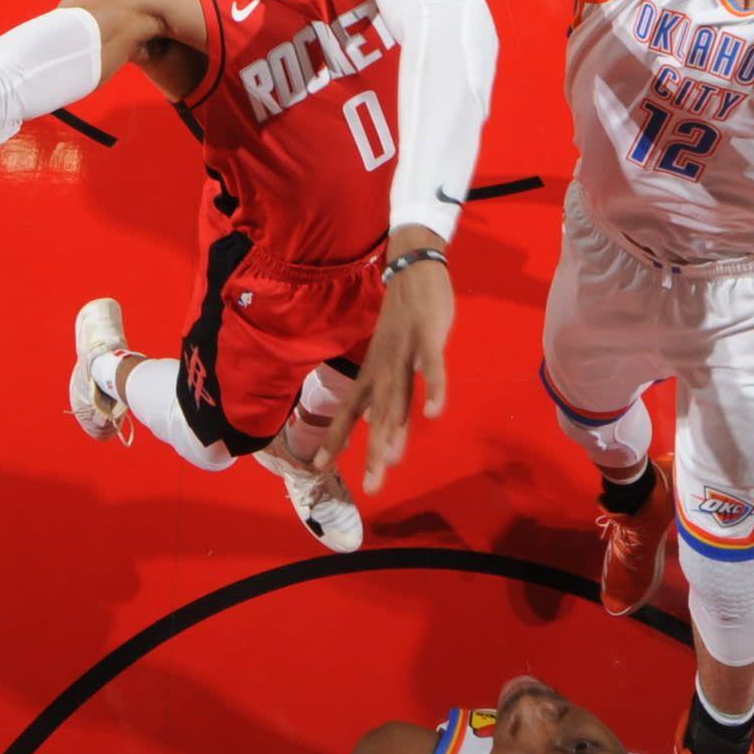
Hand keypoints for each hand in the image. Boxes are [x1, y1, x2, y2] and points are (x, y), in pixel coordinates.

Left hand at [314, 246, 452, 494]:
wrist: (413, 266)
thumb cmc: (403, 316)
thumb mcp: (387, 357)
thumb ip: (384, 392)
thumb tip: (373, 424)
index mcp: (373, 372)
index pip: (349, 411)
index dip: (336, 438)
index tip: (319, 467)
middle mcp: (384, 367)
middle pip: (378, 416)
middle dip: (373, 452)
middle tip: (371, 487)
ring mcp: (405, 352)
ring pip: (400, 397)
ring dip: (397, 430)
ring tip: (392, 460)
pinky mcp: (428, 337)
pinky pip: (432, 366)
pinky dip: (434, 389)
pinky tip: (435, 412)